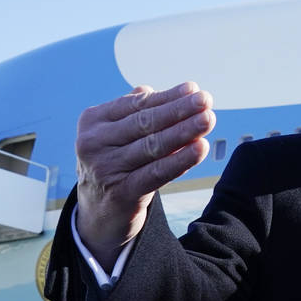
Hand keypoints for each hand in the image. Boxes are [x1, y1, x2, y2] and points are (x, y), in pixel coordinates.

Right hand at [74, 82, 214, 267]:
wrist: (99, 210)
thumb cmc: (116, 161)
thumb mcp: (118, 134)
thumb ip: (138, 112)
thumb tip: (170, 92)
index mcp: (93, 121)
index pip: (136, 104)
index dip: (167, 96)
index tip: (193, 89)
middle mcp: (93, 143)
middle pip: (145, 123)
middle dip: (179, 110)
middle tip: (206, 100)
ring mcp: (105, 168)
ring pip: (153, 146)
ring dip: (184, 131)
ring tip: (208, 119)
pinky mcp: (121, 192)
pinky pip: (157, 173)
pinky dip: (181, 160)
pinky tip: (200, 148)